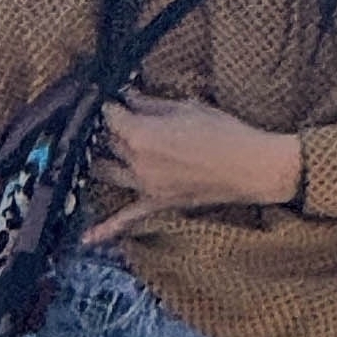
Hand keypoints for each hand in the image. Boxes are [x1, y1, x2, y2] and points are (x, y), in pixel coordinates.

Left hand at [84, 94, 302, 243]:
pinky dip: (106, 228)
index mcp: (142, 134)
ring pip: (108, 173)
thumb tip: (129, 96)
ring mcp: (146, 186)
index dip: (109, 104)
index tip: (111, 97)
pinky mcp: (158, 203)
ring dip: (101, 162)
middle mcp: (137, 162)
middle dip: (110, 128)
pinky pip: (128, 218)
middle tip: (115, 119)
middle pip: (109, 142)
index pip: (110, 116)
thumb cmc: (224, 133)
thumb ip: (151, 105)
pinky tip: (86, 239)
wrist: (251, 168)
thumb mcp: (186, 108)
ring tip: (97, 152)